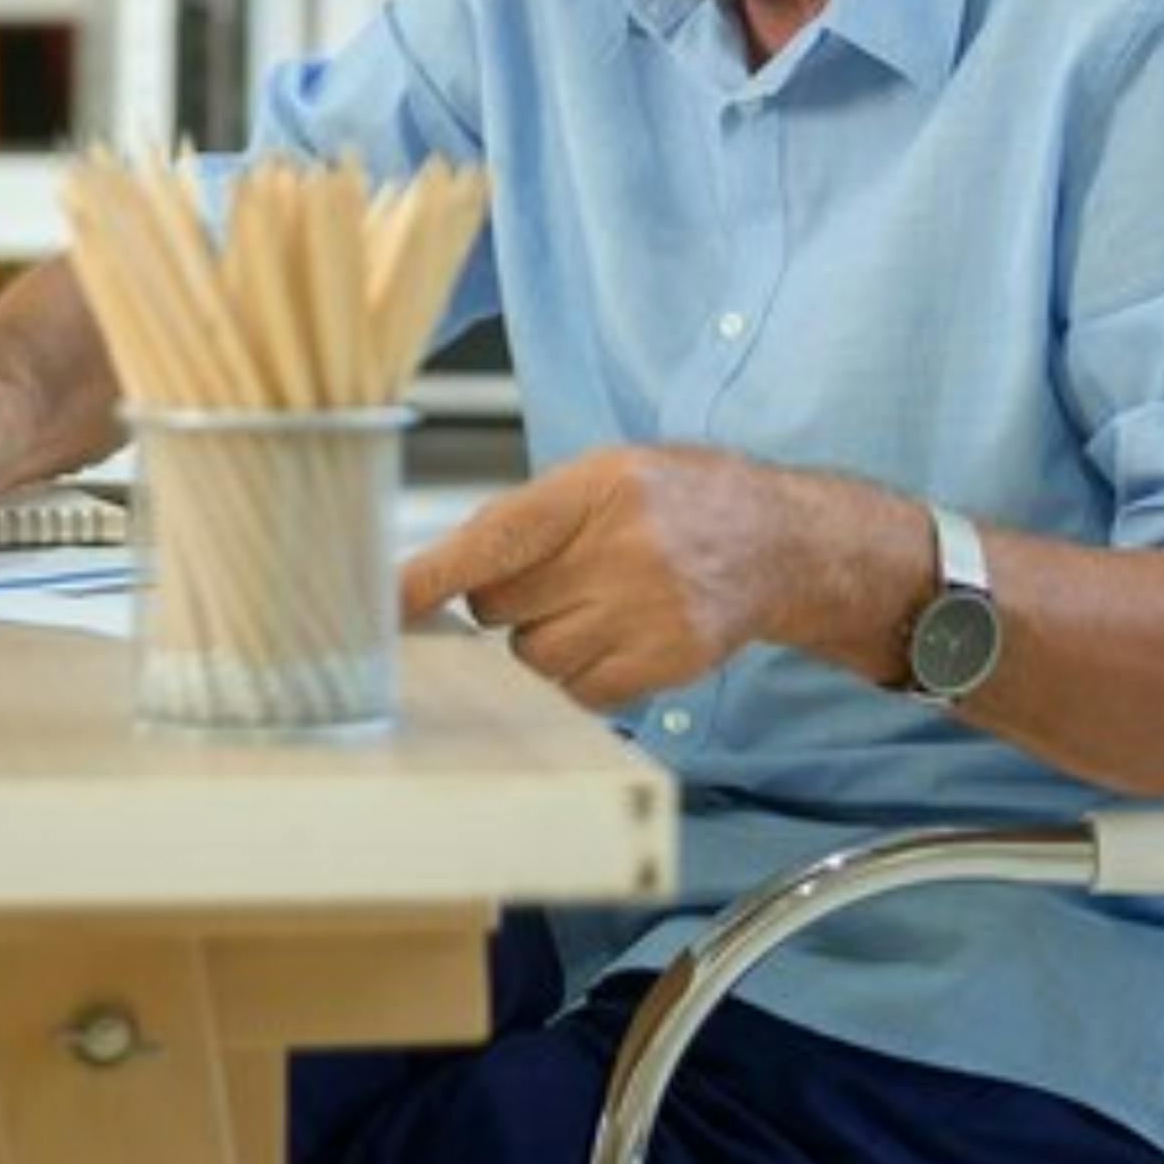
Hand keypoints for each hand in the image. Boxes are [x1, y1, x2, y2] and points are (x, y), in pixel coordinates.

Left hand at [396, 444, 794, 711]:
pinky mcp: (667, 661)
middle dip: (508, 599)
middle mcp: (625, 548)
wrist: (780, 541)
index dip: (430, 576)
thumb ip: (529, 514)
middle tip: (554, 576)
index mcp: (600, 487)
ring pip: (534, 656)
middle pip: (501, 607)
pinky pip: (579, 691)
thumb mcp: (609, 472)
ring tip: (592, 604)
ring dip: (543, 639)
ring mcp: (649, 611)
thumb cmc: (682, 500)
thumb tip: (442, 569)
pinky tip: (614, 636)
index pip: (494, 538)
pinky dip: (580, 673)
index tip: (383, 604)